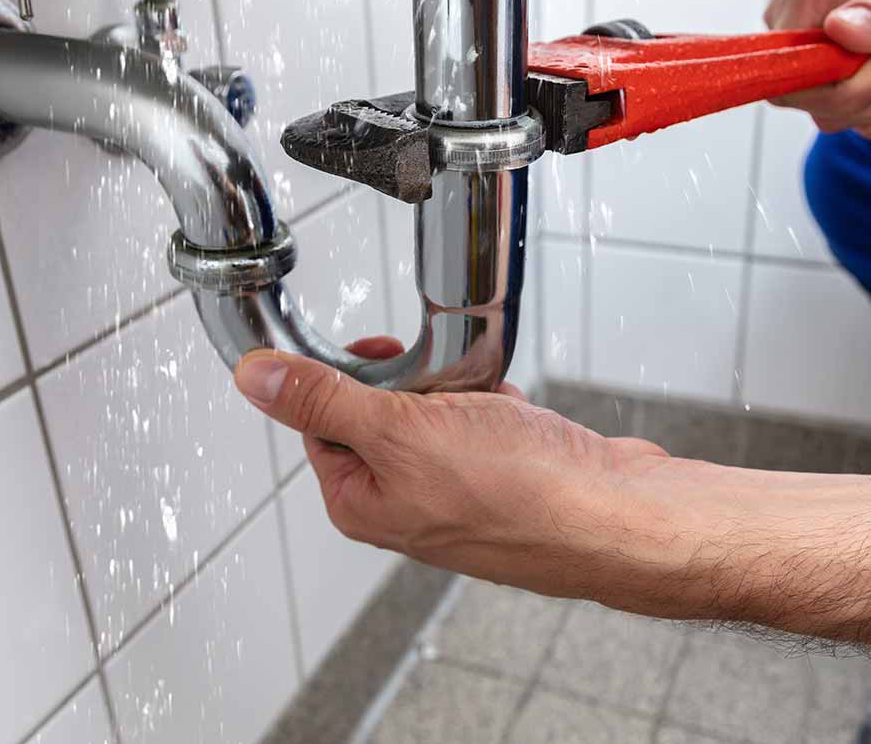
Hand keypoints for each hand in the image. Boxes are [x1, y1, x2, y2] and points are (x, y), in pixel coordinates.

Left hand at [231, 339, 723, 615]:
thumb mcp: (400, 431)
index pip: (320, 422)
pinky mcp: (502, 476)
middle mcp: (405, 502)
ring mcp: (458, 491)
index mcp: (362, 501)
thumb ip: (324, 401)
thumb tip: (254, 380)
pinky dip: (497, 405)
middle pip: (381, 411)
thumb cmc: (518, 491)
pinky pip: (483, 420)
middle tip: (442, 383)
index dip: (345, 379)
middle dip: (416, 383)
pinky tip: (516, 415)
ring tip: (488, 402)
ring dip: (460, 390)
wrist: (615, 516)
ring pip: (437, 411)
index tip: (378, 354)